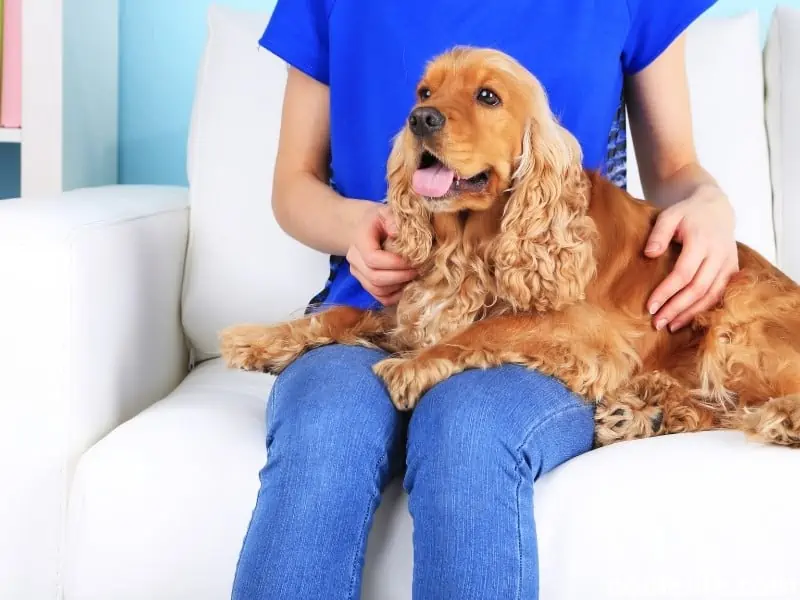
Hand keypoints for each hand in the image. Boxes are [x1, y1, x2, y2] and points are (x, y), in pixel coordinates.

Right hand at [346, 203, 416, 304]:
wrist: (368, 227)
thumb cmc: (381, 220)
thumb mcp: (387, 212)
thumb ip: (393, 220)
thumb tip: (397, 233)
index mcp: (359, 240)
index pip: (373, 258)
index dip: (395, 263)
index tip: (414, 260)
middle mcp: (354, 259)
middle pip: (375, 277)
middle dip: (400, 276)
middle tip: (419, 269)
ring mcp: (358, 273)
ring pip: (377, 290)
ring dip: (399, 286)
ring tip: (414, 276)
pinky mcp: (365, 284)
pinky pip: (380, 297)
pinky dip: (395, 295)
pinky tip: (407, 285)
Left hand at [645, 185, 738, 331]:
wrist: (716, 207)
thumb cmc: (687, 213)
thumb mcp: (670, 215)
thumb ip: (659, 233)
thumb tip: (649, 254)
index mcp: (702, 240)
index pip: (683, 273)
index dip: (667, 292)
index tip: (650, 307)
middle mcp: (719, 254)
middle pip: (698, 289)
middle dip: (677, 309)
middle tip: (657, 323)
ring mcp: (729, 263)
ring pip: (712, 295)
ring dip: (691, 314)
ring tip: (670, 326)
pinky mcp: (733, 270)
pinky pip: (720, 294)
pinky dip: (705, 309)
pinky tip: (688, 319)